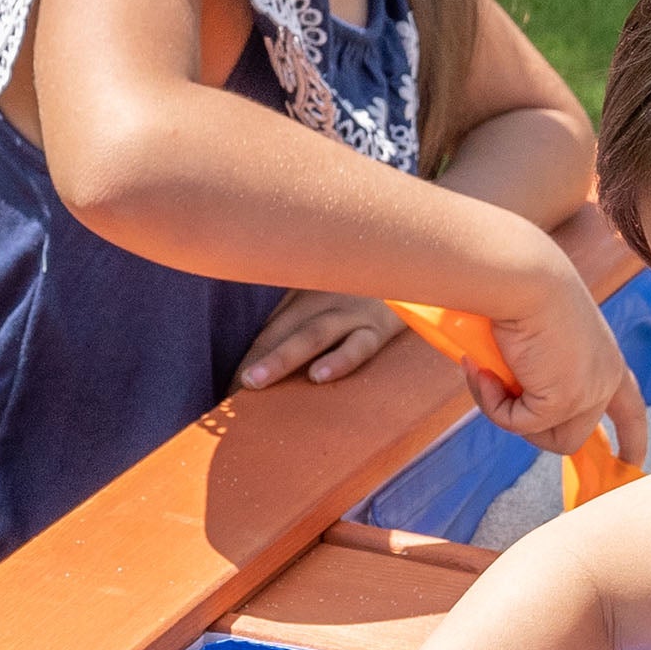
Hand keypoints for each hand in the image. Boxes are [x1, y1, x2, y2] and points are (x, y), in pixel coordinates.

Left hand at [239, 290, 406, 388]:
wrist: (419, 263)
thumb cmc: (374, 287)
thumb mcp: (337, 290)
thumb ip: (308, 314)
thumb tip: (275, 359)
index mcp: (311, 294)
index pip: (272, 328)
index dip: (251, 356)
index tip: (231, 386)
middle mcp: (328, 299)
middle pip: (284, 330)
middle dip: (257, 358)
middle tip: (232, 385)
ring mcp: (355, 312)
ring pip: (313, 336)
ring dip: (282, 359)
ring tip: (256, 382)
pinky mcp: (382, 326)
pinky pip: (359, 344)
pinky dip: (339, 360)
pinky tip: (318, 377)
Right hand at [476, 256, 648, 464]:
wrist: (521, 275)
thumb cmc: (524, 293)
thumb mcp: (540, 338)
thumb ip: (541, 372)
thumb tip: (517, 400)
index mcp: (607, 358)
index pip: (630, 408)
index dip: (632, 437)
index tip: (633, 463)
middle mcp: (605, 377)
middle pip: (573, 436)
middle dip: (531, 427)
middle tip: (498, 390)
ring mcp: (588, 392)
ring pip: (546, 439)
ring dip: (510, 416)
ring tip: (488, 374)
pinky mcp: (564, 402)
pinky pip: (520, 426)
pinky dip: (494, 404)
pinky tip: (483, 369)